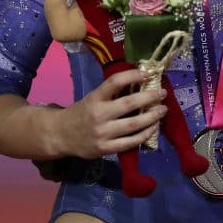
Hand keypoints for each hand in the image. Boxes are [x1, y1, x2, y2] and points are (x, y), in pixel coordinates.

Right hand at [50, 68, 167, 158]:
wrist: (60, 136)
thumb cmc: (82, 113)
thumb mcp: (93, 98)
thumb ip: (112, 93)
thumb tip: (141, 82)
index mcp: (94, 98)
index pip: (114, 82)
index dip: (133, 75)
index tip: (148, 73)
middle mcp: (98, 115)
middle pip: (129, 104)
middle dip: (150, 97)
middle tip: (162, 93)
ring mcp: (102, 133)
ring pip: (134, 124)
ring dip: (153, 116)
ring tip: (163, 110)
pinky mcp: (105, 149)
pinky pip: (131, 142)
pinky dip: (146, 134)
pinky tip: (154, 127)